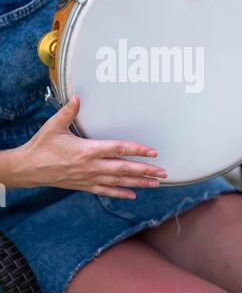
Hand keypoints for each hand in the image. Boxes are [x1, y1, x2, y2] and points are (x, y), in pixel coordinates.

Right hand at [11, 95, 166, 198]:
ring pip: (118, 182)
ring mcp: (88, 178)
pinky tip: (132, 195)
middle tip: (163, 173)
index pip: (118, 149)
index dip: (137, 150)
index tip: (153, 152)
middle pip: (124, 169)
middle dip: (145, 171)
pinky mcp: (83, 186)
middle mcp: (91, 167)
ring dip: (138, 183)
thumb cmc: (41, 146)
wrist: (28, 169)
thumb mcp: (54, 126)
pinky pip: (105, 191)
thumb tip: (78, 97)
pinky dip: (120, 193)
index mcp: (87, 150)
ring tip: (155, 184)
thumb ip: (69, 111)